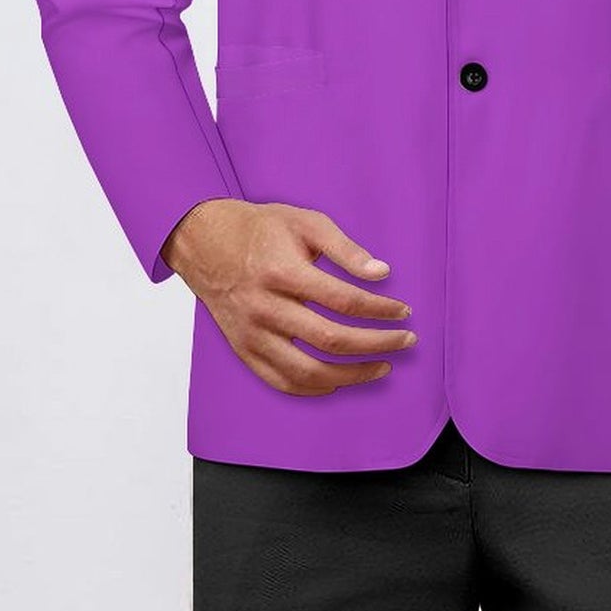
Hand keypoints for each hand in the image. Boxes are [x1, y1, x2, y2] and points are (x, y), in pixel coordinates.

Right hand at [160, 199, 416, 394]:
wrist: (205, 242)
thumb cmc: (261, 229)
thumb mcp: (306, 222)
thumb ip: (345, 248)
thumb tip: (381, 272)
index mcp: (283, 271)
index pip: (343, 300)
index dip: (380, 310)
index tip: (403, 311)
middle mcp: (265, 307)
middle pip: (330, 339)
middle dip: (376, 344)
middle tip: (405, 341)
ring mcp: (252, 334)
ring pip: (307, 372)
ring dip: (351, 375)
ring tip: (381, 367)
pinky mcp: (243, 350)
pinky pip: (282, 382)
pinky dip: (314, 389)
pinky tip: (339, 381)